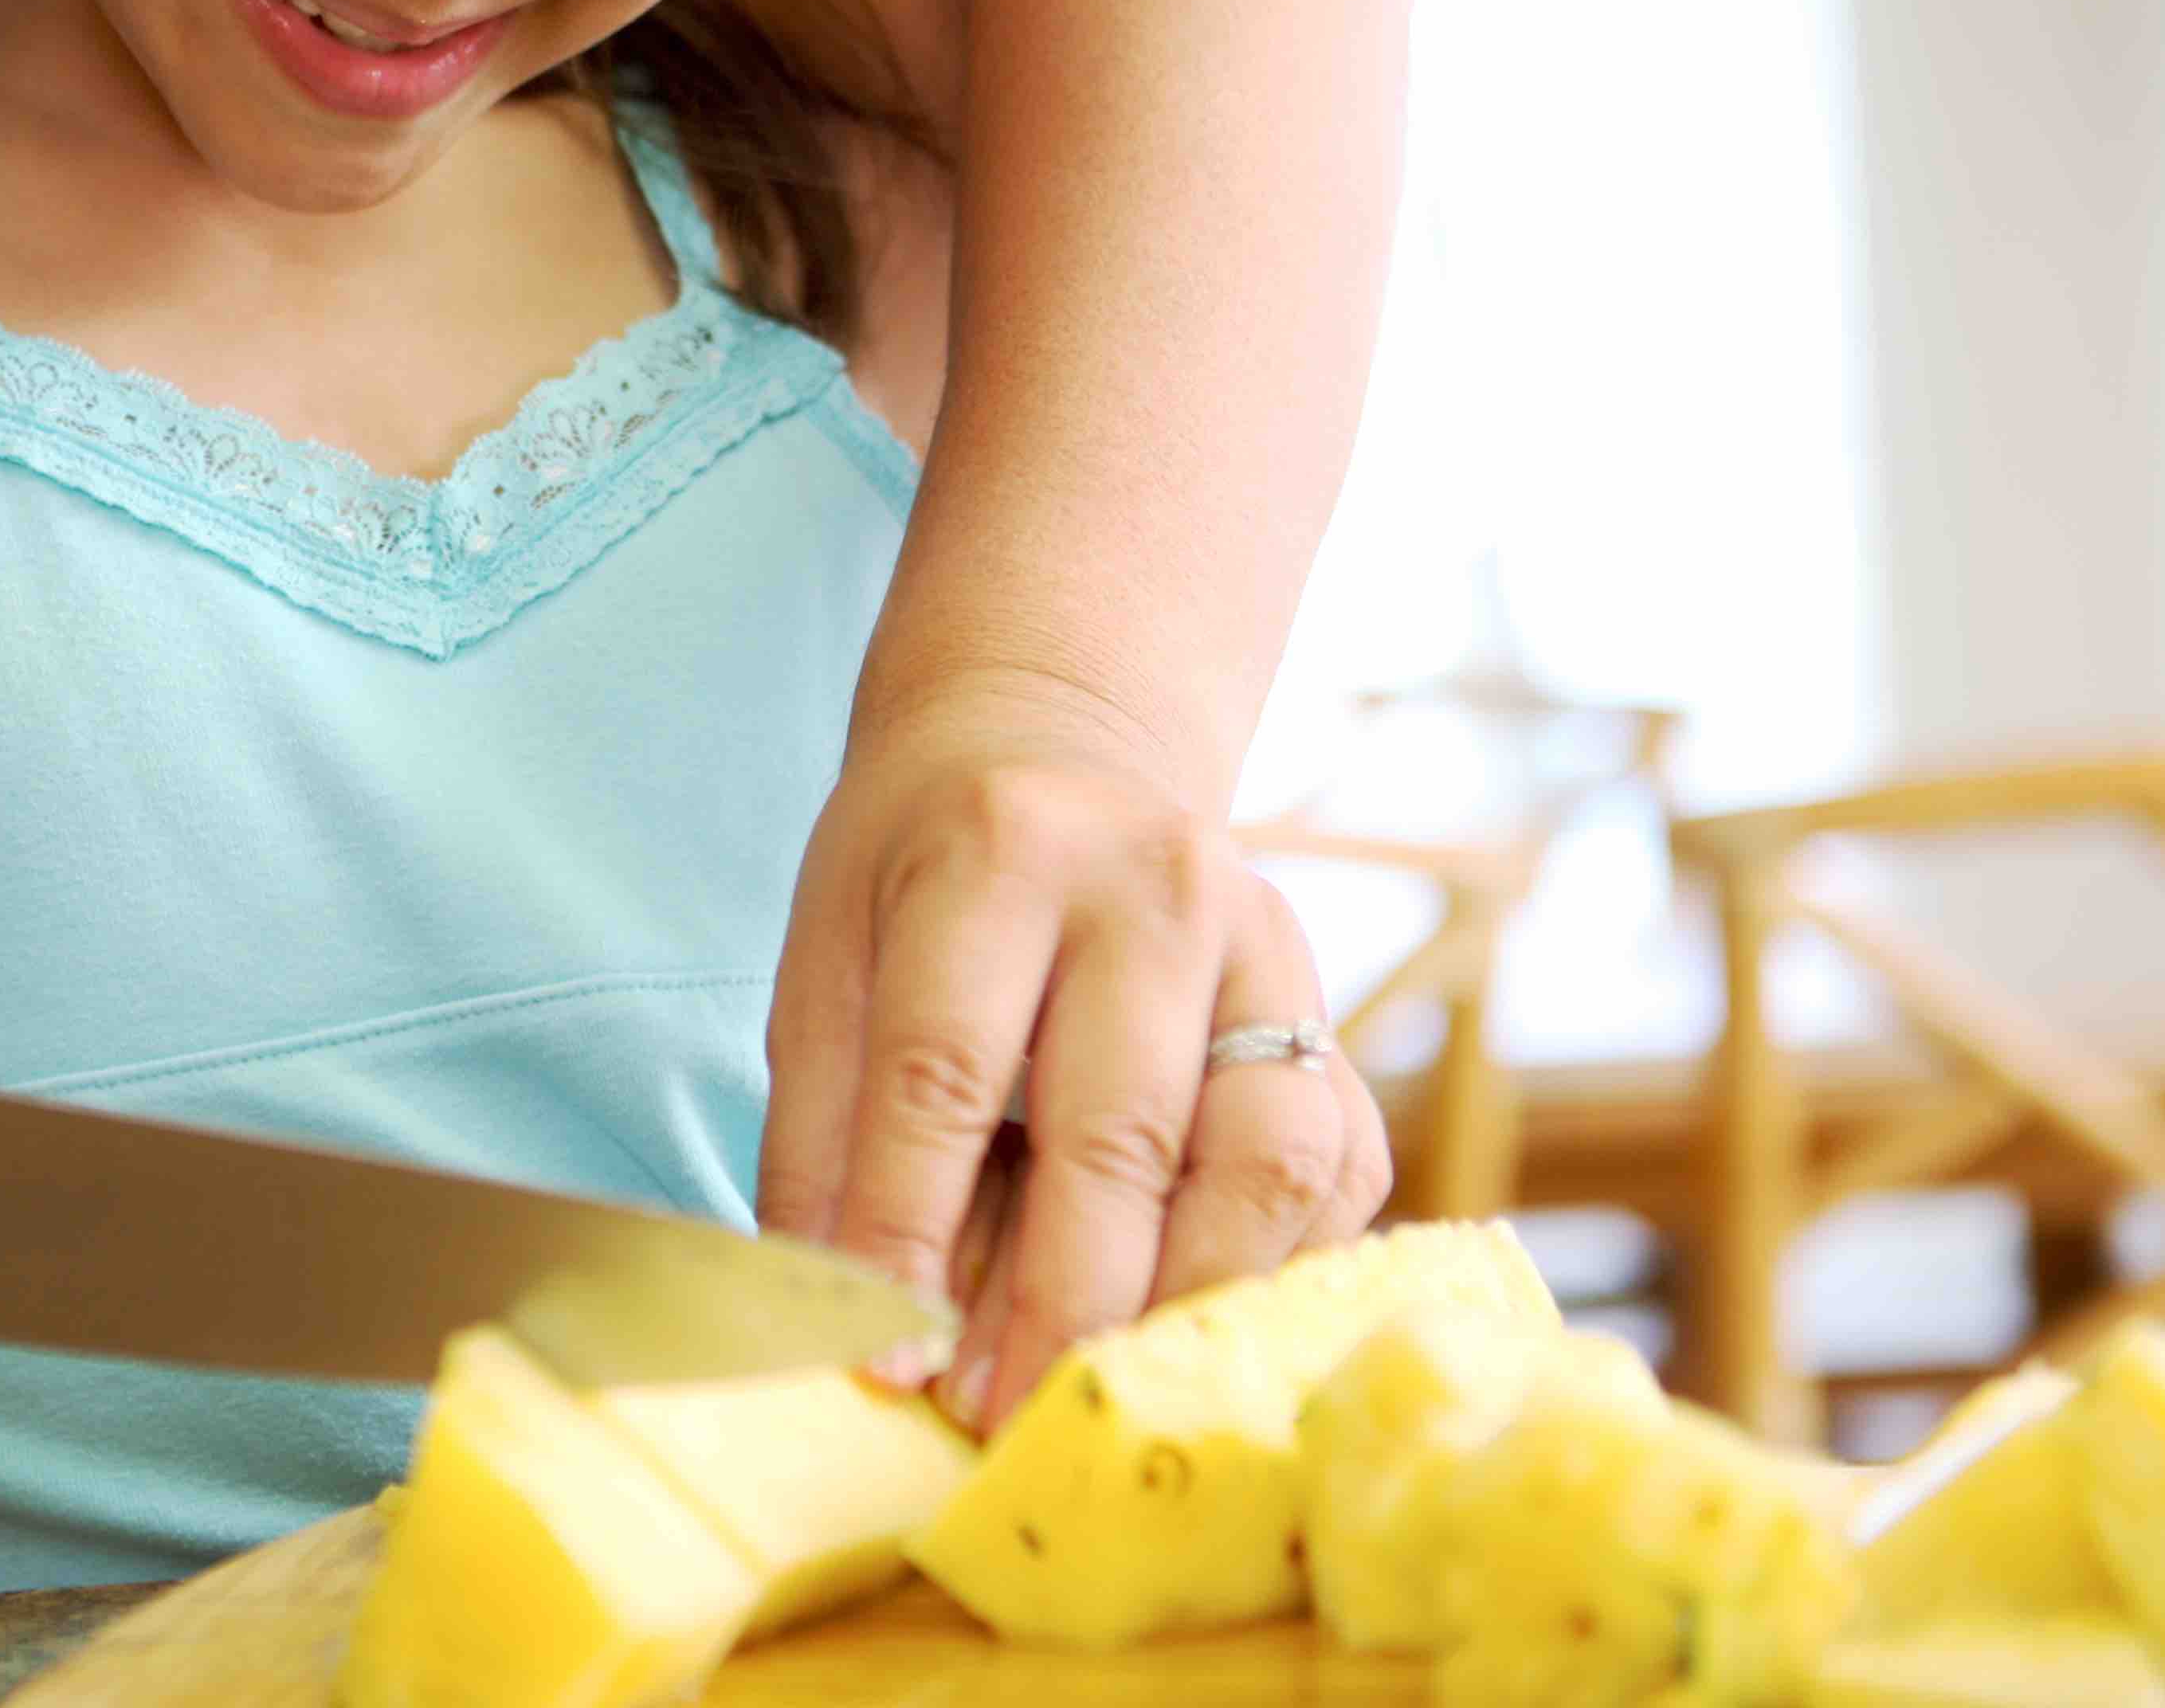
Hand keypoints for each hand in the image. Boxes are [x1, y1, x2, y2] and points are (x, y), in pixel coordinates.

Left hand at [758, 685, 1391, 1432]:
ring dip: (1181, 1302)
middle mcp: (1158, 887)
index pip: (946, 1067)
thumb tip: (842, 1320)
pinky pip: (1332, 1179)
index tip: (883, 1358)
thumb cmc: (923, 873)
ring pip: (1266, 1163)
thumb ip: (827, 1135)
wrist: (1060, 750)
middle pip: (1121, 1131)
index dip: (908, 1229)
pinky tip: (1182, 1323)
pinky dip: (1263, 1275)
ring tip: (1092, 1386)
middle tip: (993, 1413)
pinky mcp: (1336, 1018)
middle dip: (1055, 1303)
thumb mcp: (829, 955)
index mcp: (1002, 850)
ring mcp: (1274, 947)